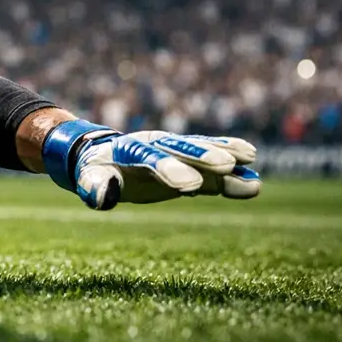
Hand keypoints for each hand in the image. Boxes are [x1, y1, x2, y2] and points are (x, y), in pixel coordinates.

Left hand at [42, 119, 262, 210]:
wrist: (106, 156)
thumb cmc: (96, 171)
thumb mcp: (89, 180)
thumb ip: (96, 187)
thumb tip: (104, 196)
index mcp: (128, 149)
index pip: (149, 157)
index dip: (170, 169)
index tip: (190, 186)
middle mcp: (156, 145)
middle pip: (181, 148)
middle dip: (203, 156)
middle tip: (228, 164)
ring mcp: (175, 152)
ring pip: (201, 153)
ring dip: (225, 156)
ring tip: (250, 160)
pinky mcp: (189, 165)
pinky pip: (211, 169)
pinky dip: (231, 172)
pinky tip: (253, 177)